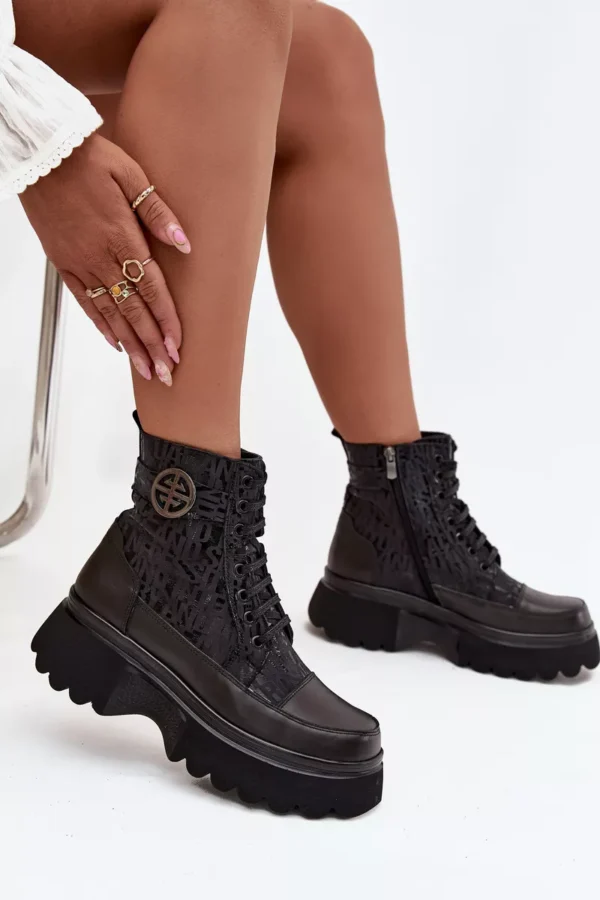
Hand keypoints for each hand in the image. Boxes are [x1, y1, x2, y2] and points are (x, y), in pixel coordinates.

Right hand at [19, 133, 190, 384]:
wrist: (41, 151)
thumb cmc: (88, 158)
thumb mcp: (131, 175)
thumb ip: (158, 212)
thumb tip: (184, 244)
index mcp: (121, 237)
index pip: (151, 290)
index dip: (166, 322)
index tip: (177, 348)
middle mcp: (100, 258)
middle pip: (132, 311)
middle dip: (151, 345)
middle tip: (166, 374)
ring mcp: (80, 263)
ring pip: (109, 313)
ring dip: (130, 344)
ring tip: (146, 369)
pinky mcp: (63, 263)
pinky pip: (84, 301)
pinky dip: (100, 325)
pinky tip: (115, 343)